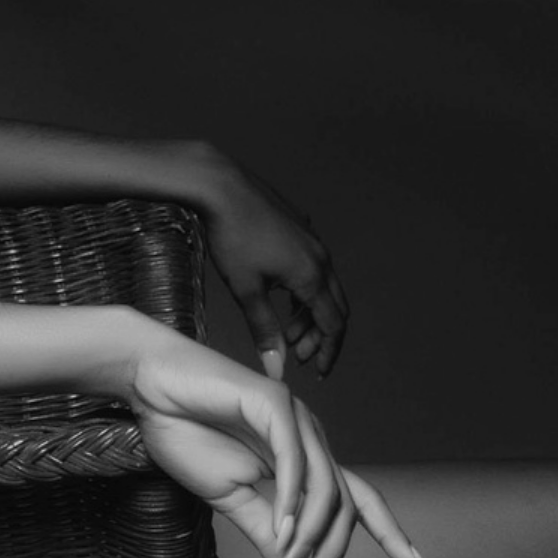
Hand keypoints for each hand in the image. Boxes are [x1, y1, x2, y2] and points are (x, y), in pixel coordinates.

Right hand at [127, 337, 422, 557]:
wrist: (149, 386)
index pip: (356, 499)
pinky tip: (282, 527)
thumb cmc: (186, 430)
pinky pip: (295, 458)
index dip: (388, 530)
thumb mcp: (230, 497)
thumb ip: (265, 532)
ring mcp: (296, 418)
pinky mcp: (274, 403)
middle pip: (345, 503)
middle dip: (334, 554)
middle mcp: (309, 438)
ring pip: (326, 486)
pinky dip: (292, 497)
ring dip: (312, 534)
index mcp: (304, 460)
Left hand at [187, 145, 348, 378]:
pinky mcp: (300, 228)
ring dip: (309, 313)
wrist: (222, 186)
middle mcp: (320, 257)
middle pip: (334, 308)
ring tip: (285, 331)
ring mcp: (312, 239)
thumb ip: (265, 330)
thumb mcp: (246, 290)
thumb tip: (277, 368)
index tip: (316, 371)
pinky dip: (303, 290)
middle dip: (318, 336)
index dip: (327, 352)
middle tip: (296, 355)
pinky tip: (281, 296)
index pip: (333, 325)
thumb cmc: (231, 236)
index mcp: (312, 276)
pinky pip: (313, 266)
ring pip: (323, 287)